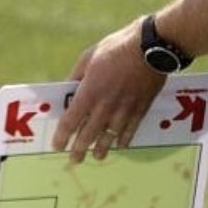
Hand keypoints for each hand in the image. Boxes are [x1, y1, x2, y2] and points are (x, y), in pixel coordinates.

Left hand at [52, 20, 165, 162]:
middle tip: (74, 160)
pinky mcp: (140, 110)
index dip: (62, 136)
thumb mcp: (88, 57)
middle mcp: (105, 106)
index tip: (57, 146)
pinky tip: (119, 145)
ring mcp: (123, 110)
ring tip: (96, 156)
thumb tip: (68, 88)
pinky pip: (129, 131)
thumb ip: (77, 76)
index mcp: (89, 92)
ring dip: (101, 149)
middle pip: (88, 134)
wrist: (150, 48)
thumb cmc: (116, 48)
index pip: (71, 121)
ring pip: (109, 137)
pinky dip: (123, 140)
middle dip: (79, 149)